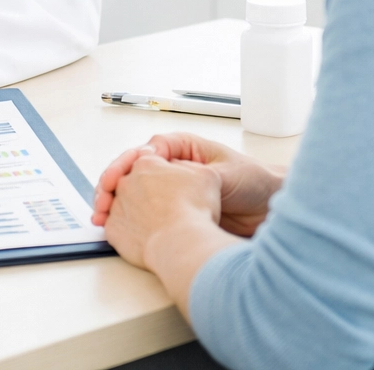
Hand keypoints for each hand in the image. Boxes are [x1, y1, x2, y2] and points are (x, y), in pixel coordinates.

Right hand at [93, 134, 282, 236]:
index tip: (121, 176)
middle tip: (103, 198)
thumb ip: (202, 176)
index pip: (148, 150)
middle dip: (114, 182)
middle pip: (133, 169)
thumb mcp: (228, 175)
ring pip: (133, 190)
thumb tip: (180, 179)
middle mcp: (172, 166)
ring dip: (115, 201)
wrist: (272, 208)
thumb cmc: (254, 181)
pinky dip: (126, 218)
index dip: (130, 162)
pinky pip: (143, 211)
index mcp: (183, 147)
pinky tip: (113, 226)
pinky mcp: (172, 210)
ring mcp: (170, 188)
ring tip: (101, 214)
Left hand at [102, 151, 236, 318]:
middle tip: (163, 206)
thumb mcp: (206, 175)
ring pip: (123, 204)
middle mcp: (126, 181)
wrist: (182, 243)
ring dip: (136, 211)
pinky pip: (117, 227)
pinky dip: (128, 232)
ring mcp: (117, 206)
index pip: (149, 162)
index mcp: (146, 163)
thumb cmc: (195, 208)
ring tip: (155, 224)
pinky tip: (143, 237)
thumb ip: (191, 167)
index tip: (170, 186)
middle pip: (133, 182)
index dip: (162, 175)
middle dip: (146, 192)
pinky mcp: (113, 230)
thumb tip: (186, 170)